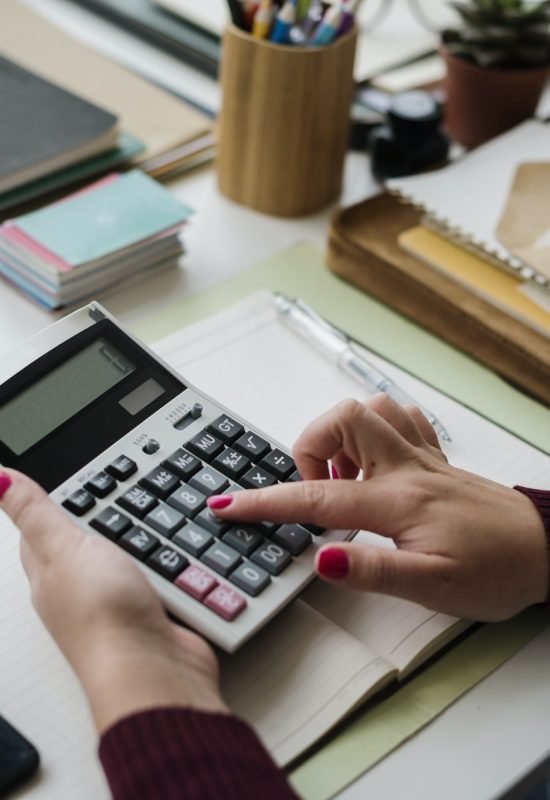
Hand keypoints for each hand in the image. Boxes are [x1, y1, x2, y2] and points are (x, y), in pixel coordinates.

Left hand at [0, 469, 226, 733]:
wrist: (152, 670)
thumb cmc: (102, 616)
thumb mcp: (64, 546)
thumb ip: (35, 513)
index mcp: (49, 571)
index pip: (39, 532)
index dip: (51, 504)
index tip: (71, 480)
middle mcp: (80, 590)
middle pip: (87, 544)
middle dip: (104, 520)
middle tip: (121, 493)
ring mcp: (118, 604)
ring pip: (128, 561)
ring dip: (143, 542)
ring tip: (155, 520)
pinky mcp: (153, 615)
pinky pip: (160, 581)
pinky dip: (170, 568)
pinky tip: (179, 559)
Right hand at [207, 394, 547, 620]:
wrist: (546, 550)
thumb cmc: (496, 571)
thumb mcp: (433, 588)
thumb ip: (373, 571)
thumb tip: (321, 558)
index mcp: (397, 501)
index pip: (315, 499)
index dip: (264, 503)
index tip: (225, 506)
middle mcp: (406, 467)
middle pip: (342, 419)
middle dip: (308, 447)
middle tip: (313, 491)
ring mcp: (421, 456)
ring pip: (370, 409)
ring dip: (342, 436)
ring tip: (341, 478)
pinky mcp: (434, 458)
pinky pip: (399, 418)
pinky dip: (374, 429)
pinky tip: (374, 461)